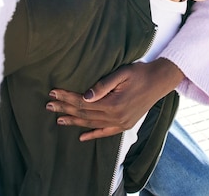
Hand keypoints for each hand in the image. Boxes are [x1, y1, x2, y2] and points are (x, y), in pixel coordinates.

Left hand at [46, 59, 183, 140]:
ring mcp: (120, 123)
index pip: (82, 102)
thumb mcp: (122, 73)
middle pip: (84, 114)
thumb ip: (103, 85)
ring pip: (91, 123)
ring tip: (58, 118)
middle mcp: (115, 117)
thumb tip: (85, 96)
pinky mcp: (124, 125)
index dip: (66, 98)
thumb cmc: (140, 73)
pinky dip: (92, 134)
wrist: (160, 81)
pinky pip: (105, 132)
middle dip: (64, 109)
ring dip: (73, 121)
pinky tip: (81, 136)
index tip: (53, 93)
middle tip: (48, 105)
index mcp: (113, 104)